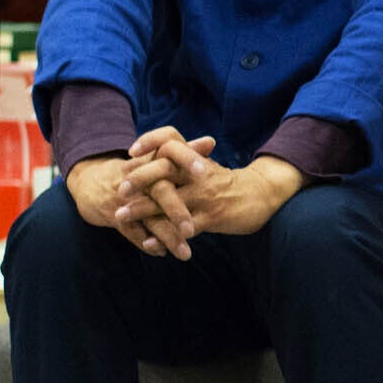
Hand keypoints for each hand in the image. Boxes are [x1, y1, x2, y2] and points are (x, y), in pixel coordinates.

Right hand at [68, 128, 215, 259]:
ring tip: (186, 253)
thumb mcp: (153, 158)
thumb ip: (183, 151)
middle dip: (176, 211)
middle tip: (192, 229)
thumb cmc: (133, 170)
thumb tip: (211, 141)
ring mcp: (124, 198)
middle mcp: (138, 178)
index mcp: (150, 161)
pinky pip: (130, 231)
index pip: (169, 154)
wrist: (88, 180)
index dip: (187, 159)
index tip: (205, 171)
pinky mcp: (113, 215)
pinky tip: (162, 253)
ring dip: (166, 237)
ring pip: (147, 218)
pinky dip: (146, 243)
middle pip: (159, 191)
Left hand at [135, 131, 305, 238]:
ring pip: (169, 201)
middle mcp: (198, 175)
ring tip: (120, 217)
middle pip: (164, 170)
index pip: (171, 141)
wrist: (263, 195)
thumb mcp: (206, 166)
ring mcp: (204, 196)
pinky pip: (183, 227)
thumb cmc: (228, 182)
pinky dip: (163, 235)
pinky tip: (148, 241)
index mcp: (196, 160)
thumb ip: (184, 160)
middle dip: (139, 179)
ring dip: (142, 210)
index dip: (150, 141)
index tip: (131, 151)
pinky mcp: (212, 217)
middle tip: (119, 190)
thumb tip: (158, 153)